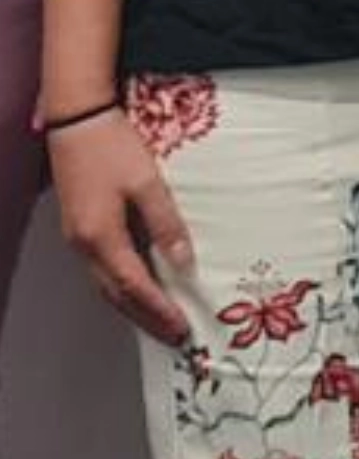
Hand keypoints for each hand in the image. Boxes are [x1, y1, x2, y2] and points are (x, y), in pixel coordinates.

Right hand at [51, 109, 194, 345]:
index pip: (133, 286)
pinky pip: (102, 269)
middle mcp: (84, 246)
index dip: (158, 309)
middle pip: (115, 296)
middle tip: (173, 337)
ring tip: (161, 321)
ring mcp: (78, 239)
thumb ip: (165, 223)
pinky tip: (141, 287)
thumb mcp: (147, 183)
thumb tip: (183, 261)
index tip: (181, 327)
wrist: (77, 122)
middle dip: (145, 319)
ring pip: (106, 286)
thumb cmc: (111, 147)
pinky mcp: (81, 229)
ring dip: (133, 306)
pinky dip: (123, 286)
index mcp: (100, 237)